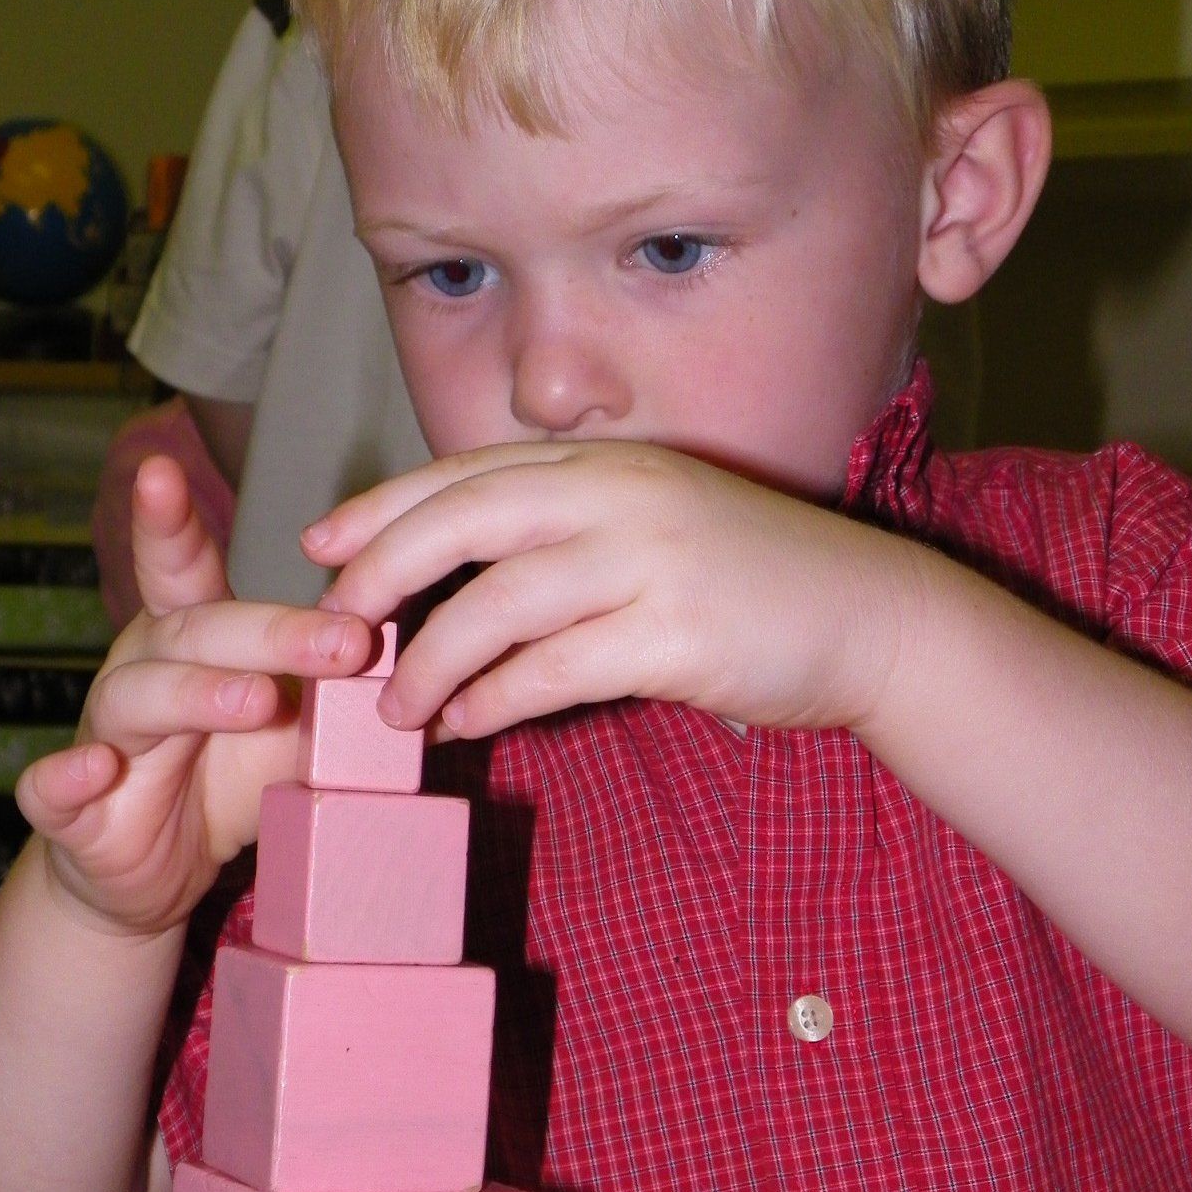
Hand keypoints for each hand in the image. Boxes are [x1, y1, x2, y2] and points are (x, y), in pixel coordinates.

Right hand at [16, 456, 376, 935]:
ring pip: (135, 698)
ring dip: (196, 695)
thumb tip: (436, 667)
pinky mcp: (72, 811)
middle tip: (344, 640)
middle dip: (268, 634)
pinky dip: (67, 779)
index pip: (182, 571)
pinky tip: (89, 769)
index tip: (162, 469)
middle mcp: (141, 672)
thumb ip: (342, 694)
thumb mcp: (293, 730)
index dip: (169, 524)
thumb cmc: (223, 778)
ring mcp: (102, 737)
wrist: (152, 875)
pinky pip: (53, 789)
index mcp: (191, 642)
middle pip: (193, 634)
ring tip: (256, 699)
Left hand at [303, 441, 915, 739]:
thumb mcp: (656, 526)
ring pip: (496, 605)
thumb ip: (570, 536)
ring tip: (398, 709)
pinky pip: (552, 670)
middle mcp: (620, 497)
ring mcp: (648, 561)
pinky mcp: (674, 634)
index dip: (384, 507)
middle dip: (382, 572)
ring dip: (430, 662)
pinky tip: (467, 725)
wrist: (869, 615)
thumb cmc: (752, 579)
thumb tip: (460, 590)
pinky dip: (495, 700)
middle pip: (464, 521)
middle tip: (336, 628)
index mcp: (609, 466)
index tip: (322, 544)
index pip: (469, 473)